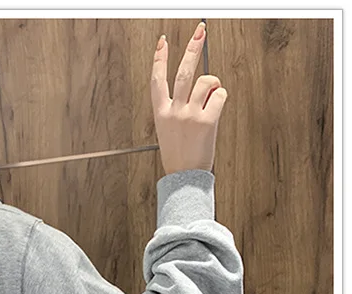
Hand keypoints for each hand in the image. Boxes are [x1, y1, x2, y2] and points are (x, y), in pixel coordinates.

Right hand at [151, 21, 227, 174]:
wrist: (184, 177)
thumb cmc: (178, 155)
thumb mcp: (169, 130)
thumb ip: (180, 108)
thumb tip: (204, 87)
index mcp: (161, 113)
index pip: (157, 79)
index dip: (159, 58)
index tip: (162, 42)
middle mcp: (174, 111)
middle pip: (184, 71)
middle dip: (193, 48)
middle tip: (200, 32)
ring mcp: (190, 115)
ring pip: (205, 82)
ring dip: (213, 84)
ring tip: (211, 95)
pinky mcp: (207, 120)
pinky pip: (219, 96)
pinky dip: (221, 98)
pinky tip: (215, 110)